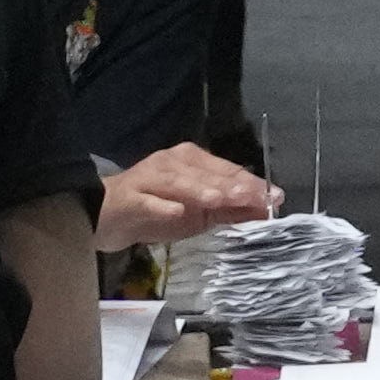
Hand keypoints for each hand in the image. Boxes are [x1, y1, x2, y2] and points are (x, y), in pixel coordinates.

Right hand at [96, 144, 279, 248]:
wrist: (105, 217)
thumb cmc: (156, 211)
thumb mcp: (198, 214)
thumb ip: (229, 211)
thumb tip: (266, 210)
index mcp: (192, 162)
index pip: (226, 171)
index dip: (250, 184)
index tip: (274, 197)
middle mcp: (173, 163)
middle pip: (207, 174)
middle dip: (232, 186)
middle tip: (254, 197)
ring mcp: (149, 178)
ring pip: (178, 181)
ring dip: (200, 189)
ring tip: (220, 199)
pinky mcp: (129, 197)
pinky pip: (147, 200)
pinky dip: (162, 205)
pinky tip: (176, 211)